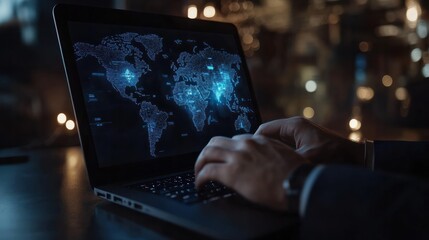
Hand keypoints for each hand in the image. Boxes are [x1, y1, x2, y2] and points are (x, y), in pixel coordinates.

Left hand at [194, 134, 308, 210]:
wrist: (299, 183)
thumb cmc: (296, 174)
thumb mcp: (283, 155)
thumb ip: (269, 153)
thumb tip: (264, 162)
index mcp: (258, 140)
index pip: (234, 140)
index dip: (225, 150)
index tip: (223, 158)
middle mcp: (245, 145)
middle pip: (215, 141)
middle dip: (207, 152)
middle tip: (205, 163)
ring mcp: (237, 157)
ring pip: (207, 152)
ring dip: (199, 163)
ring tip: (198, 174)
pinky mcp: (232, 173)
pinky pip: (208, 171)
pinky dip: (200, 178)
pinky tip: (200, 184)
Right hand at [255, 117, 364, 165]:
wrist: (358, 160)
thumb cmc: (335, 158)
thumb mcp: (307, 160)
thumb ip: (285, 161)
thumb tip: (265, 167)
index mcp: (294, 125)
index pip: (263, 130)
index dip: (253, 143)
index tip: (247, 156)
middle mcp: (295, 127)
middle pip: (268, 136)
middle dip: (260, 148)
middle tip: (252, 163)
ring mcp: (300, 134)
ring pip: (276, 142)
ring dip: (269, 153)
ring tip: (261, 166)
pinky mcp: (304, 143)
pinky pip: (284, 148)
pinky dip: (279, 156)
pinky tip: (276, 168)